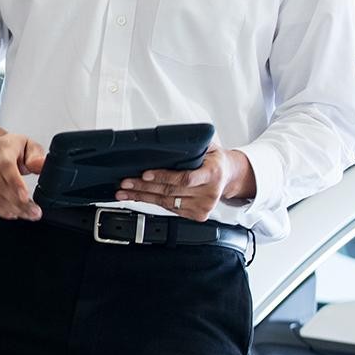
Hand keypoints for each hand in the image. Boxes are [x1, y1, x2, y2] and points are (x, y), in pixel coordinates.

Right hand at [0, 123, 46, 220]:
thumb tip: (39, 165)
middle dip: (19, 203)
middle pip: (1, 186)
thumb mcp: (30, 147)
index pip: (7, 166)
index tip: (25, 198)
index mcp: (4, 147)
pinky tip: (12, 212)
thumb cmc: (14, 150)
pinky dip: (0, 211)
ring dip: (12, 209)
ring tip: (27, 213)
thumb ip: (37, 157)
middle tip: (35, 212)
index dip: (15, 184)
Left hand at [116, 147, 254, 220]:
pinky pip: (170, 209)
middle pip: (171, 191)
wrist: (229, 176)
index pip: (186, 178)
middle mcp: (210, 193)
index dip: (164, 177)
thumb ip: (192, 146)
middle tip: (126, 182)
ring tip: (125, 191)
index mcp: (213, 173)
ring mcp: (204, 206)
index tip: (145, 174)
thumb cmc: (214, 160)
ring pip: (167, 202)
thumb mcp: (208, 147)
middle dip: (144, 187)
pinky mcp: (198, 215)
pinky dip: (151, 203)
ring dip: (143, 197)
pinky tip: (137, 198)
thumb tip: (170, 139)